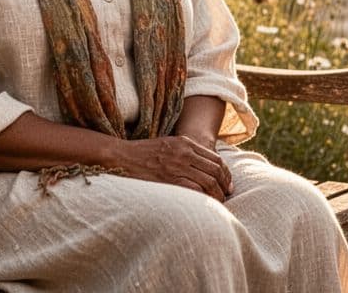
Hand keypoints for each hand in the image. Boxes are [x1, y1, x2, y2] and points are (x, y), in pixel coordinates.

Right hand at [114, 135, 232, 200]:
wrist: (121, 156)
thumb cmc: (142, 153)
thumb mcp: (167, 144)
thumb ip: (185, 151)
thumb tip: (203, 167)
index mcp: (185, 143)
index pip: (215, 158)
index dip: (226, 173)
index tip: (227, 184)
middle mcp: (184, 153)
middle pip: (216, 170)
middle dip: (225, 185)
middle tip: (227, 195)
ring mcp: (177, 166)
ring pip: (209, 181)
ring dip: (217, 194)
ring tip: (218, 202)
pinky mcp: (169, 179)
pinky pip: (195, 191)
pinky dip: (205, 199)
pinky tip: (205, 205)